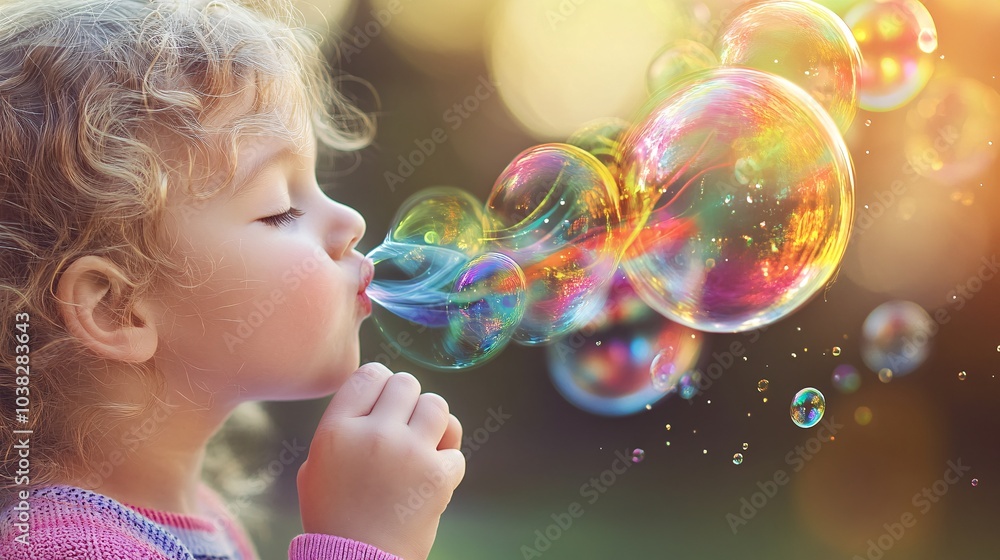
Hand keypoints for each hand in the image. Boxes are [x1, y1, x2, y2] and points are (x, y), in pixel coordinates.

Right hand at [296, 363, 464, 559]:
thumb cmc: (334, 517)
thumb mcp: (316, 467)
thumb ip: (341, 428)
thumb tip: (373, 401)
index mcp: (337, 429)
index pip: (369, 374)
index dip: (382, 384)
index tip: (385, 402)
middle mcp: (374, 434)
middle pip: (406, 384)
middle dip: (409, 402)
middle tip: (405, 426)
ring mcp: (409, 452)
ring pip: (437, 406)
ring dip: (434, 424)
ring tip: (424, 443)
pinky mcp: (437, 475)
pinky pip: (456, 449)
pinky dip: (448, 464)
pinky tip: (432, 477)